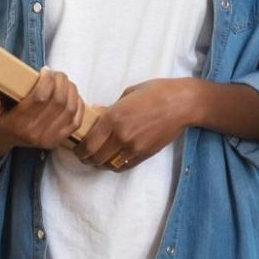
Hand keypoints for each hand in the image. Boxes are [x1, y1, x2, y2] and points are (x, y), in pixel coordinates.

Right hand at [0, 69, 83, 150]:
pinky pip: (76, 120)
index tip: (44, 70)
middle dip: (61, 81)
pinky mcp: (58, 140)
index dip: (48, 80)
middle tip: (54, 73)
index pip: (41, 98)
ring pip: (70, 109)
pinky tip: (70, 93)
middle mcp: (35, 135)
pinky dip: (77, 104)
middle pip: (59, 101)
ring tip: (61, 80)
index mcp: (16, 125)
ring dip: (70, 89)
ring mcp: (48, 139)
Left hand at [75, 79, 192, 171]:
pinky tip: (113, 160)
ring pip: (109, 165)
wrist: (182, 103)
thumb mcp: (128, 94)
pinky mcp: (145, 154)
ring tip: (98, 160)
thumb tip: (97, 114)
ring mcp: (134, 147)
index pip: (88, 143)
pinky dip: (115, 166)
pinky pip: (124, 166)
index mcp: (113, 117)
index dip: (79, 150)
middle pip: (96, 158)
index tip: (76, 150)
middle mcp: (121, 135)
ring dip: (100, 164)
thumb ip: (110, 108)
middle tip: (84, 156)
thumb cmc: (156, 92)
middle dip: (87, 159)